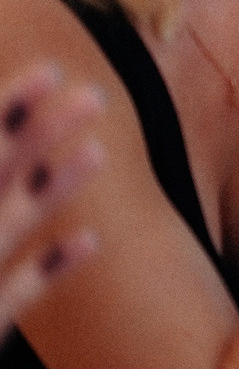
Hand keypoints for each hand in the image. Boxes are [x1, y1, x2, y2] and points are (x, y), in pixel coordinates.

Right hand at [0, 62, 103, 333]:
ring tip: (99, 153)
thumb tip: (16, 141)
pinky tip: (89, 240)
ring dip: (53, 189)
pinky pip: (9, 297)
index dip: (7, 110)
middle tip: (97, 95)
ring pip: (7, 228)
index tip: (52, 71)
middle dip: (38, 136)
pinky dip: (46, 270)